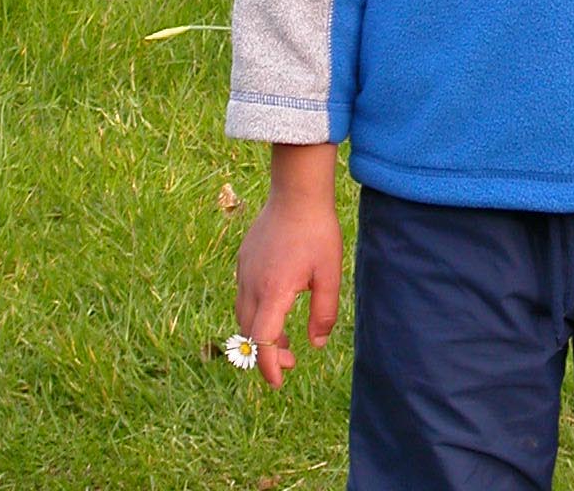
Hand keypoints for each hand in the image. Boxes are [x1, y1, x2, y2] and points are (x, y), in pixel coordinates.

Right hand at [235, 191, 342, 388]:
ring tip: (285, 338)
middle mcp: (252, 284)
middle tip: (292, 361)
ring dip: (261, 333)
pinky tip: (276, 306)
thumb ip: (324, 312)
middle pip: (249, 332)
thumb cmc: (317, 231)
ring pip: (244, 314)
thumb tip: (316, 345)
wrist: (297, 191)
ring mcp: (244, 270)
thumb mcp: (329, 273)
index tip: (278, 382)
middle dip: (268, 353)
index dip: (268, 366)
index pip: (262, 341)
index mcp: (273, 291)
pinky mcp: (244, 259)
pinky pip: (244, 294)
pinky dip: (256, 312)